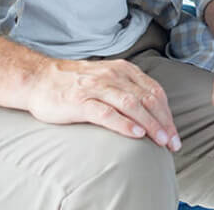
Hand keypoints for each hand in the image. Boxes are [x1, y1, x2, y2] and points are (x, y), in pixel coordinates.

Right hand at [27, 57, 180, 150]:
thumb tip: (151, 109)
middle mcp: (114, 76)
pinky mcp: (81, 101)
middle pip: (148, 98)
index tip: (174, 132)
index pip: (154, 91)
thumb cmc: (75, 82)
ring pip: (132, 104)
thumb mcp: (107, 78)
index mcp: (124, 70)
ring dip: (150, 124)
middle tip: (173, 143)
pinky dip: (124, 123)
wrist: (39, 79)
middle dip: (164, 122)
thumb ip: (127, 88)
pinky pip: (107, 112)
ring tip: (161, 140)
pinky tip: (136, 134)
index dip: (167, 112)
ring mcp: (97, 87)